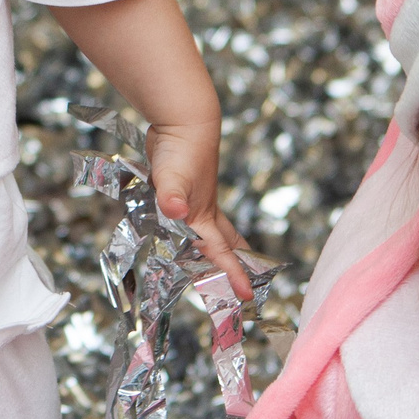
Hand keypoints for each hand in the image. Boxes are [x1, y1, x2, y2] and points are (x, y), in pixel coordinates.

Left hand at [147, 119, 255, 298]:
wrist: (184, 120)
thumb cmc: (180, 150)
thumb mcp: (171, 176)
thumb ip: (171, 194)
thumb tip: (173, 210)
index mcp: (204, 217)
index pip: (221, 253)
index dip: (233, 276)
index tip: (247, 298)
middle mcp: (204, 212)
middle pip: (226, 243)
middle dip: (236, 263)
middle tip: (246, 284)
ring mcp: (197, 199)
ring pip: (213, 228)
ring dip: (219, 244)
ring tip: (223, 257)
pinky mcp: (183, 188)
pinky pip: (192, 214)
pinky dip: (193, 225)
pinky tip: (183, 223)